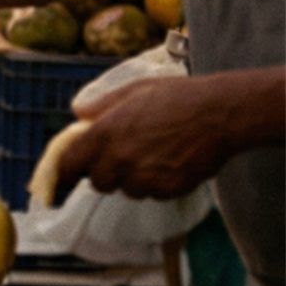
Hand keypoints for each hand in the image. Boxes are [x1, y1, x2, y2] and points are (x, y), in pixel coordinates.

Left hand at [57, 75, 236, 201]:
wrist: (218, 114)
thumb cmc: (176, 96)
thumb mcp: (132, 91)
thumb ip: (100, 105)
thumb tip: (78, 113)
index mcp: (105, 133)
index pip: (70, 164)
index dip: (67, 169)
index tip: (68, 171)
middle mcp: (120, 159)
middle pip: (98, 183)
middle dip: (105, 174)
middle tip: (118, 159)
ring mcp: (145, 177)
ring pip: (128, 190)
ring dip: (133, 180)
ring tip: (151, 157)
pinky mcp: (169, 189)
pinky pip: (154, 194)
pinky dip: (157, 185)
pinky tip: (170, 164)